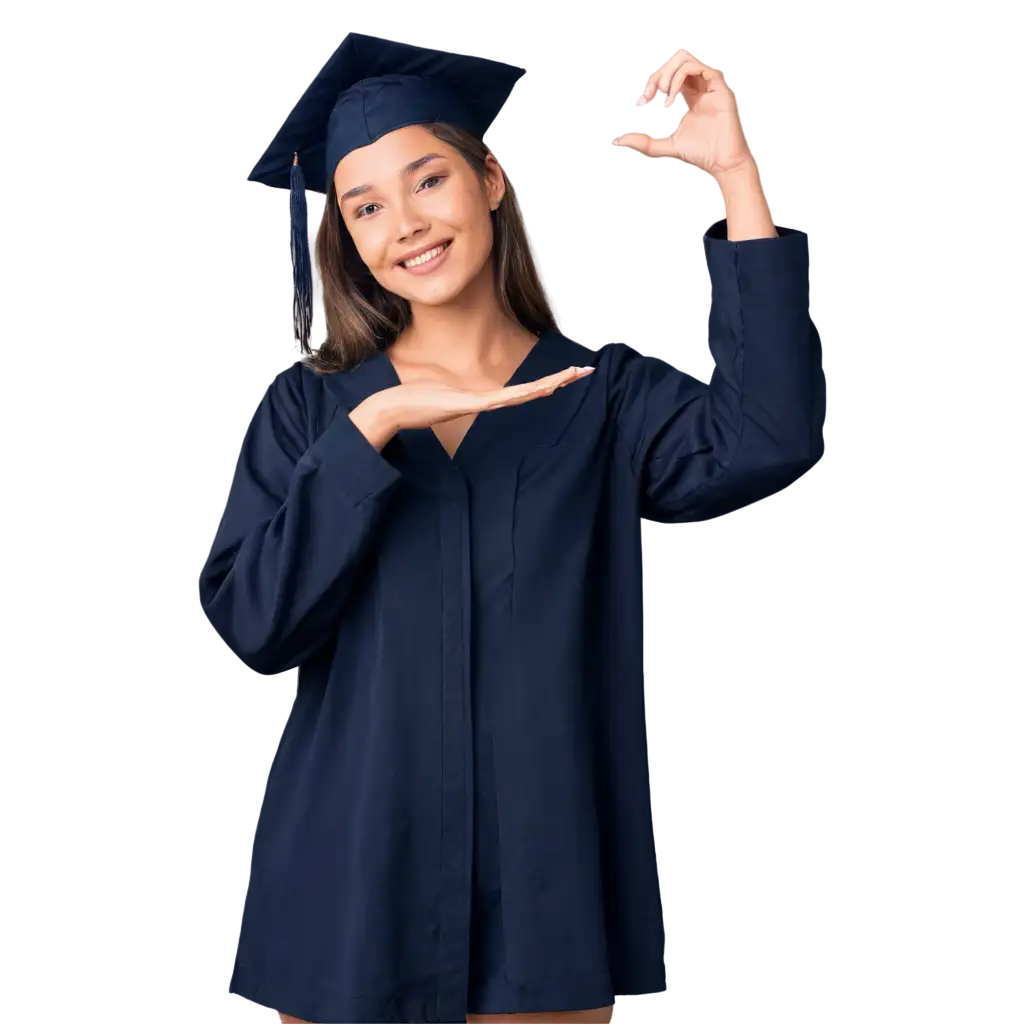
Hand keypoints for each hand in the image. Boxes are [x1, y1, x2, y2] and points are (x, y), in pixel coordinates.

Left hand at [351, 365, 594, 446]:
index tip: (565, 373)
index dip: (544, 382)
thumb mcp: (438, 386)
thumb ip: (450, 387)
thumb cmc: (412, 399)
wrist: (393, 410)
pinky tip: (541, 388)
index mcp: (481, 398)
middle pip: (530, 392)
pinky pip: (503, 397)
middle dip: (558, 381)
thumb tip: (450, 383)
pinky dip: (524, 393)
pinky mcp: (470, 405)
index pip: (520, 390)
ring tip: (572, 375)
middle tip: (584, 371)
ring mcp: (480, 404)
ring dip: (549, 384)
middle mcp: (486, 403)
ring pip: (523, 394)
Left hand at [610, 49, 752, 178]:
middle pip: (677, 61)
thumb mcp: (666, 147)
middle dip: (660, 73)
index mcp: (688, 96)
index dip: (654, 81)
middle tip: (650, 94)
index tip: (644, 99)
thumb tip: (619, 141)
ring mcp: (710, 86)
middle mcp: (699, 87)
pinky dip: (681, 77)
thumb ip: (645, 143)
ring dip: (669, 72)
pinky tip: (672, 97)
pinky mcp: (720, 88)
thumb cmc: (699, 154)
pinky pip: (699, 68)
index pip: (670, 75)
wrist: (721, 162)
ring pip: (687, 59)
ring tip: (661, 93)